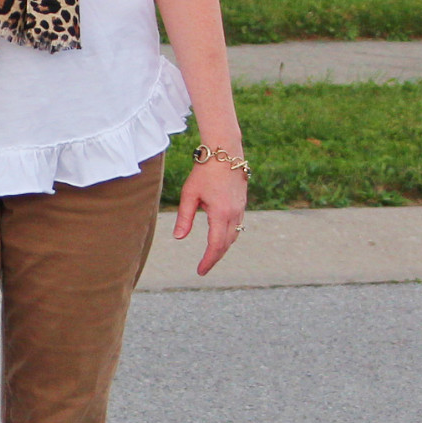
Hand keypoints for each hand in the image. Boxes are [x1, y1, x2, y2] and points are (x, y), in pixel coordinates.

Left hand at [172, 160, 247, 276]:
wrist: (225, 151)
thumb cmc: (205, 171)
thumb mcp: (190, 194)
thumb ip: (185, 217)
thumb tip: (179, 238)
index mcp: (221, 213)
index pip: (215, 245)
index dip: (208, 260)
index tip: (200, 271)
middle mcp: (234, 213)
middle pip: (226, 244)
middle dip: (215, 257)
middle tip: (203, 268)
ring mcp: (241, 208)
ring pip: (234, 235)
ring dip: (223, 247)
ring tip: (210, 256)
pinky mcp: (242, 203)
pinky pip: (237, 225)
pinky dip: (228, 235)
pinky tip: (220, 237)